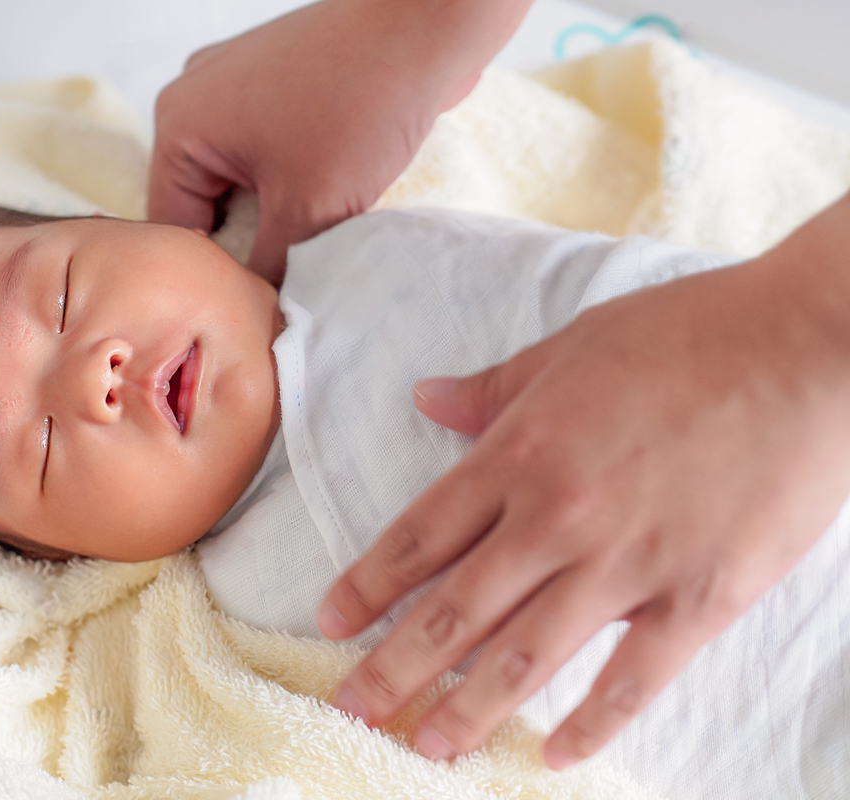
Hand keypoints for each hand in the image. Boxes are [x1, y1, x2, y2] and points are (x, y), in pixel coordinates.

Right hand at [149, 0, 531, 282]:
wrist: (427, 24)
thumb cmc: (360, 105)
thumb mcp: (309, 208)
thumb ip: (271, 268)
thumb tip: (263, 311)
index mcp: (179, 124)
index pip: (173, 227)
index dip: (211, 275)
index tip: (251, 308)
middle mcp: (196, 98)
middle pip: (203, 203)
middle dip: (245, 244)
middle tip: (284, 283)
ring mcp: (236, 84)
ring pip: (240, 179)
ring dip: (272, 215)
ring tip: (309, 244)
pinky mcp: (278, 83)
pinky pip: (266, 151)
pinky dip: (289, 183)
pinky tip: (324, 204)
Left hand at [318, 195, 849, 767]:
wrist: (803, 347)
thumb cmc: (687, 335)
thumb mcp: (571, 346)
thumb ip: (493, 389)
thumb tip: (425, 398)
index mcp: (521, 453)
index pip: (420, 535)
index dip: (368, 585)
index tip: (329, 622)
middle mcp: (558, 517)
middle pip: (457, 609)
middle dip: (396, 666)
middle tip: (351, 708)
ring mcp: (627, 563)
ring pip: (526, 655)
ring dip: (469, 708)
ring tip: (427, 748)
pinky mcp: (697, 598)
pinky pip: (633, 679)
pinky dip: (593, 722)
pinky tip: (556, 753)